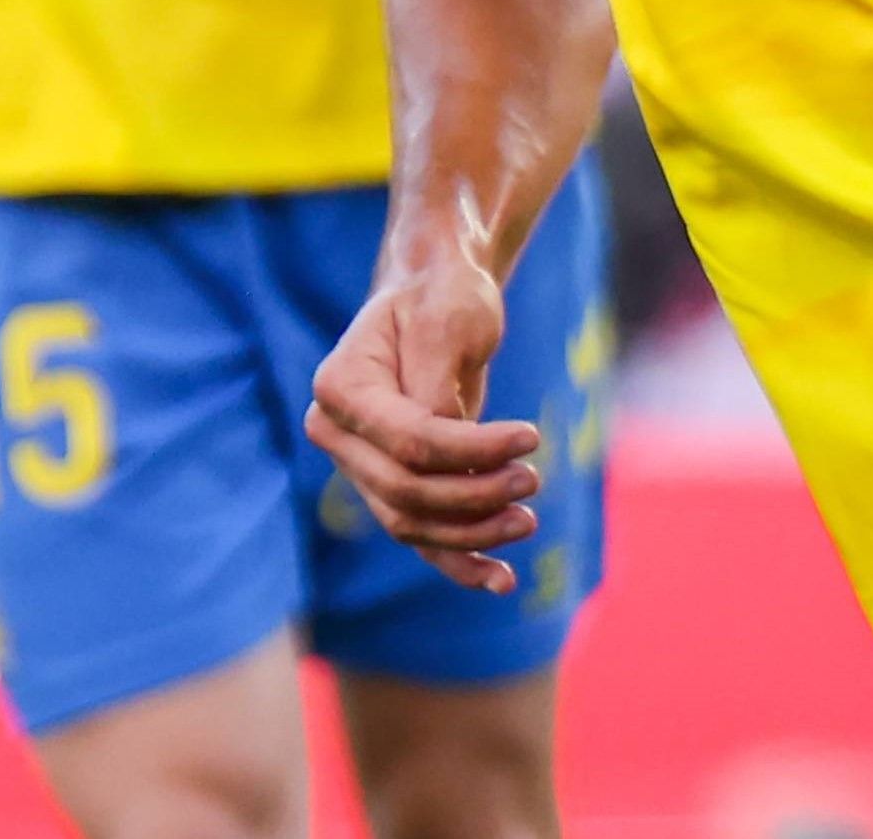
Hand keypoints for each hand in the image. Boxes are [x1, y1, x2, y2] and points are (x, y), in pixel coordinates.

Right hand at [304, 261, 541, 594]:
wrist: (438, 291)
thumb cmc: (444, 296)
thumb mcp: (447, 322)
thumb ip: (436, 384)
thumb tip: (450, 445)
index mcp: (340, 387)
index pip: (407, 441)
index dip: (471, 451)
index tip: (531, 437)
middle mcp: (338, 432)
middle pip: (404, 492)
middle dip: (474, 496)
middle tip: (533, 481)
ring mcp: (360, 462)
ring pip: (411, 523)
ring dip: (472, 533)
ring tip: (528, 521)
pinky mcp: (391, 480)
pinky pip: (420, 533)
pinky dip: (458, 560)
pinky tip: (501, 580)